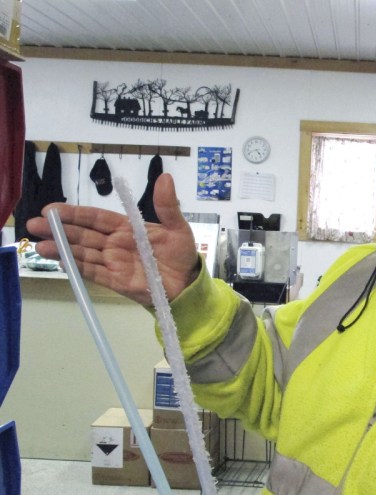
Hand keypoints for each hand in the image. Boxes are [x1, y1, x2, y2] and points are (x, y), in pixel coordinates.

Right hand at [26, 173, 199, 305]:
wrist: (189, 284)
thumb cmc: (182, 253)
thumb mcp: (178, 228)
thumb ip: (167, 206)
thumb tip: (165, 177)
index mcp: (126, 228)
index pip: (95, 218)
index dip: (75, 213)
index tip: (52, 209)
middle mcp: (115, 244)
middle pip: (83, 235)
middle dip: (59, 230)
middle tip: (34, 225)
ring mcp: (113, 263)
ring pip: (83, 254)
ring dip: (62, 250)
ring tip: (40, 246)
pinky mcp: (116, 281)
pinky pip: (93, 273)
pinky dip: (78, 268)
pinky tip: (60, 262)